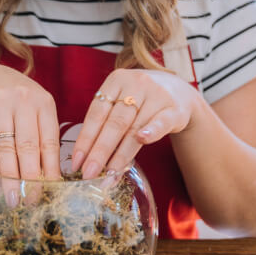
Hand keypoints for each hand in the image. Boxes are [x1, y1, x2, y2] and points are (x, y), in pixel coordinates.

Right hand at [0, 64, 60, 203]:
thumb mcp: (36, 110)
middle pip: (28, 146)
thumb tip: (50, 178)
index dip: (51, 169)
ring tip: (12, 200)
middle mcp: (23, 100)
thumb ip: (43, 137)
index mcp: (44, 102)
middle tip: (31, 201)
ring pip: (6, 148)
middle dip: (30, 178)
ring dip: (9, 178)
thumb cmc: (17, 101)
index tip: (51, 191)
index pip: (49, 141)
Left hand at [71, 69, 200, 178]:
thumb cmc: (141, 101)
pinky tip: (142, 140)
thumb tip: (86, 159)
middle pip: (114, 122)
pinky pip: (161, 122)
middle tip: (88, 173)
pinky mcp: (175, 109)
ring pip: (135, 128)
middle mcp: (136, 84)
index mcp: (117, 80)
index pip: (97, 113)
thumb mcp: (122, 101)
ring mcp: (157, 95)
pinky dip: (151, 131)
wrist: (179, 92)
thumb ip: (106, 123)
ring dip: (120, 154)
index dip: (85, 139)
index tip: (76, 162)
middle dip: (99, 151)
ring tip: (108, 174)